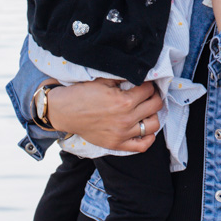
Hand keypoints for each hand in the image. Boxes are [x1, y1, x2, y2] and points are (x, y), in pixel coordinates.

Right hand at [45, 78, 162, 151]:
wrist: (65, 112)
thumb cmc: (83, 94)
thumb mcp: (104, 80)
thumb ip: (123, 78)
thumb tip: (138, 74)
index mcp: (124, 101)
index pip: (149, 90)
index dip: (148, 84)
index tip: (144, 83)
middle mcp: (127, 118)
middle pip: (155, 106)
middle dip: (154, 96)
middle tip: (147, 94)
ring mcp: (122, 133)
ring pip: (153, 125)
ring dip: (153, 115)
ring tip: (146, 110)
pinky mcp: (117, 144)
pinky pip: (142, 146)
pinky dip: (148, 138)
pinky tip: (145, 129)